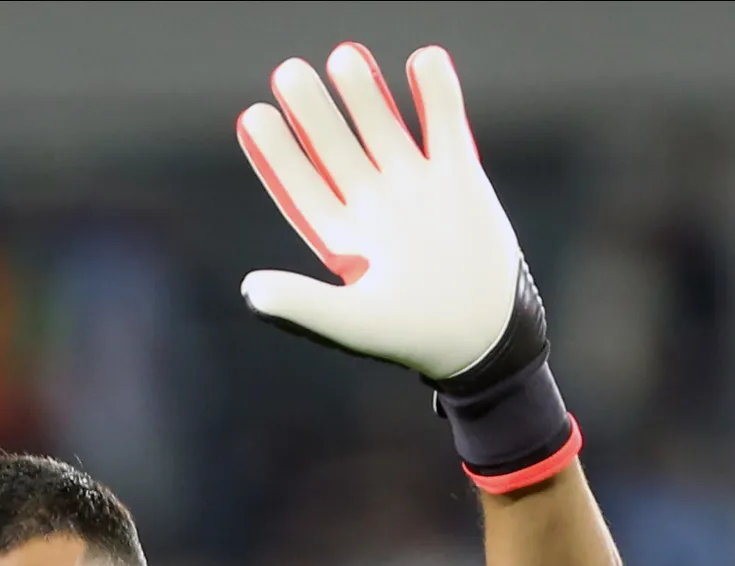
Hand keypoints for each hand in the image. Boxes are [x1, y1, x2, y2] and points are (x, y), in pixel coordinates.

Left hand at [235, 44, 523, 380]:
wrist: (485, 338)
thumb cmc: (412, 338)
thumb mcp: (352, 324)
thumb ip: (302, 305)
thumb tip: (248, 290)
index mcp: (342, 238)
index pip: (301, 184)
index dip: (277, 152)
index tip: (253, 116)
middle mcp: (373, 205)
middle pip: (335, 147)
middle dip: (313, 111)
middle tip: (289, 73)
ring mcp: (416, 187)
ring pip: (384, 127)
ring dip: (365, 94)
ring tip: (344, 57)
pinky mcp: (460, 176)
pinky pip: (445, 122)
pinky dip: (437, 92)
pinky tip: (422, 60)